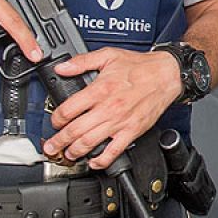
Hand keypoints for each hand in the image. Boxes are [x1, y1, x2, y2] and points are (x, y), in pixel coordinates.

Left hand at [41, 48, 182, 168]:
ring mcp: (119, 122)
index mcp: (99, 90)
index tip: (55, 121)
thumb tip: (62, 67)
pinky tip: (94, 161)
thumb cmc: (140, 67)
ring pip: (90, 143)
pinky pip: (114, 151)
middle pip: (74, 130)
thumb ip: (82, 61)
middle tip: (50, 147)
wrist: (166, 75)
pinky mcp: (132, 131)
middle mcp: (107, 108)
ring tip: (67, 155)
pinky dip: (101, 160)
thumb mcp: (108, 55)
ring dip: (74, 152)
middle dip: (58, 141)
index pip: (68, 110)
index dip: (56, 118)